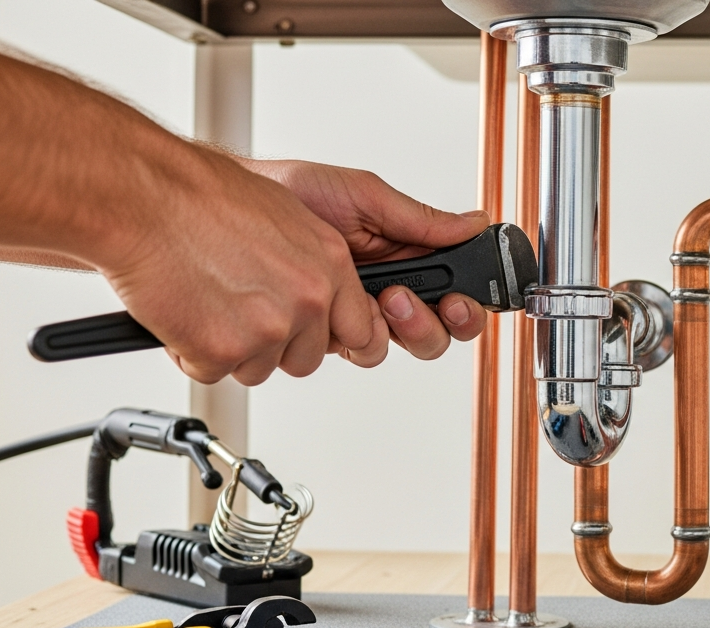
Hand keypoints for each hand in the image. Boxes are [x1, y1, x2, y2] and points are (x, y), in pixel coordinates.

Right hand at [97, 149, 385, 384]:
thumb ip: (311, 262)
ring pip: (258, 368)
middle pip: (306, 358)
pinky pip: (212, 371)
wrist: (146, 198)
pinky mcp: (224, 350)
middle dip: (274, 345)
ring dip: (230, 348)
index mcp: (329, 264)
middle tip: (239, 310)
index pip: (359, 330)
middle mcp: (308, 298)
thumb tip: (320, 289)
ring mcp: (268, 328)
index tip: (309, 333)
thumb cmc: (200, 196)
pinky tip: (182, 309)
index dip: (328, 335)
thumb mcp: (283, 215)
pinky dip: (191, 351)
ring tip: (205, 300)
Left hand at [243, 159, 489, 360]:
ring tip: (375, 298)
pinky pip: (355, 351)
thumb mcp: (364, 196)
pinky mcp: (327, 331)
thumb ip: (419, 219)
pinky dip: (354, 337)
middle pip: (436, 333)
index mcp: (407, 256)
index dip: (466, 305)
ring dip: (393, 328)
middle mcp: (389, 290)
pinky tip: (340, 311)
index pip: (454, 292)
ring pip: (397, 346)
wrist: (236, 211)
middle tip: (404, 298)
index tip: (458, 299)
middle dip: (430, 323)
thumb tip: (474, 223)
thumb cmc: (295, 195)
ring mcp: (357, 313)